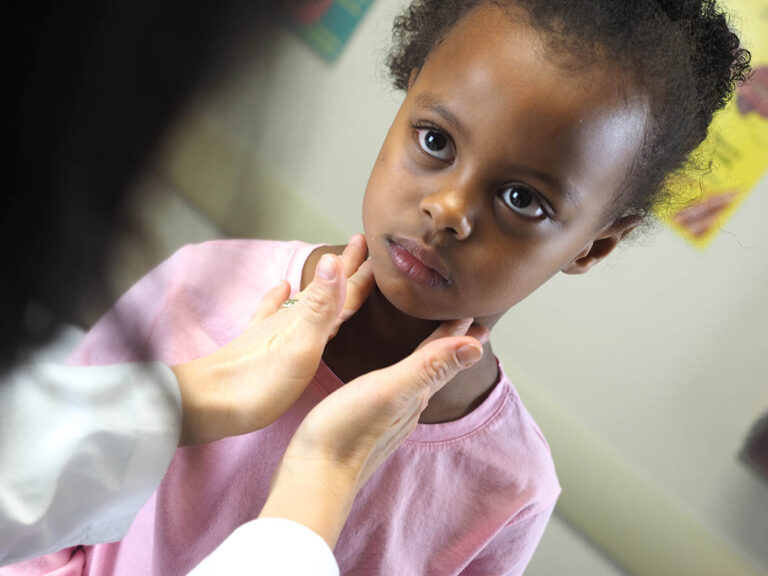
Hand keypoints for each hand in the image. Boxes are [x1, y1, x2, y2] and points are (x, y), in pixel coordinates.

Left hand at [172, 235, 373, 445]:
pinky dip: (279, 298)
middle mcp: (290, 319)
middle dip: (346, 269)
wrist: (205, 403)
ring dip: (324, 284)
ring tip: (336, 267)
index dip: (362, 271)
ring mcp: (271, 329)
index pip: (343, 289)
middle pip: (326, 289)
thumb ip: (320, 307)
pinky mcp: (256, 344)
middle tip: (362, 245)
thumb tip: (333, 260)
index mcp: (306, 320)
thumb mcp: (300, 347)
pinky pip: (273, 312)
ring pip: (306, 300)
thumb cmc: (258, 383)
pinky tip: (280, 288)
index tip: (379, 248)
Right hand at [259, 319, 488, 548]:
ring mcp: (388, 419)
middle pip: (435, 369)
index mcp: (415, 394)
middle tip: (466, 328)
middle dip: (449, 346)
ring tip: (434, 347)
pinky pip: (396, 394)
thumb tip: (477, 347)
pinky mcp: (367, 426)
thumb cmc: (346, 431)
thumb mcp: (391, 390)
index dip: (456, 333)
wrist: (313, 478)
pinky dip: (405, 377)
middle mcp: (407, 407)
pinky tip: (393, 381)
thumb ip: (429, 367)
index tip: (474, 314)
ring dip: (429, 361)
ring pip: (418, 383)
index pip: (443, 357)